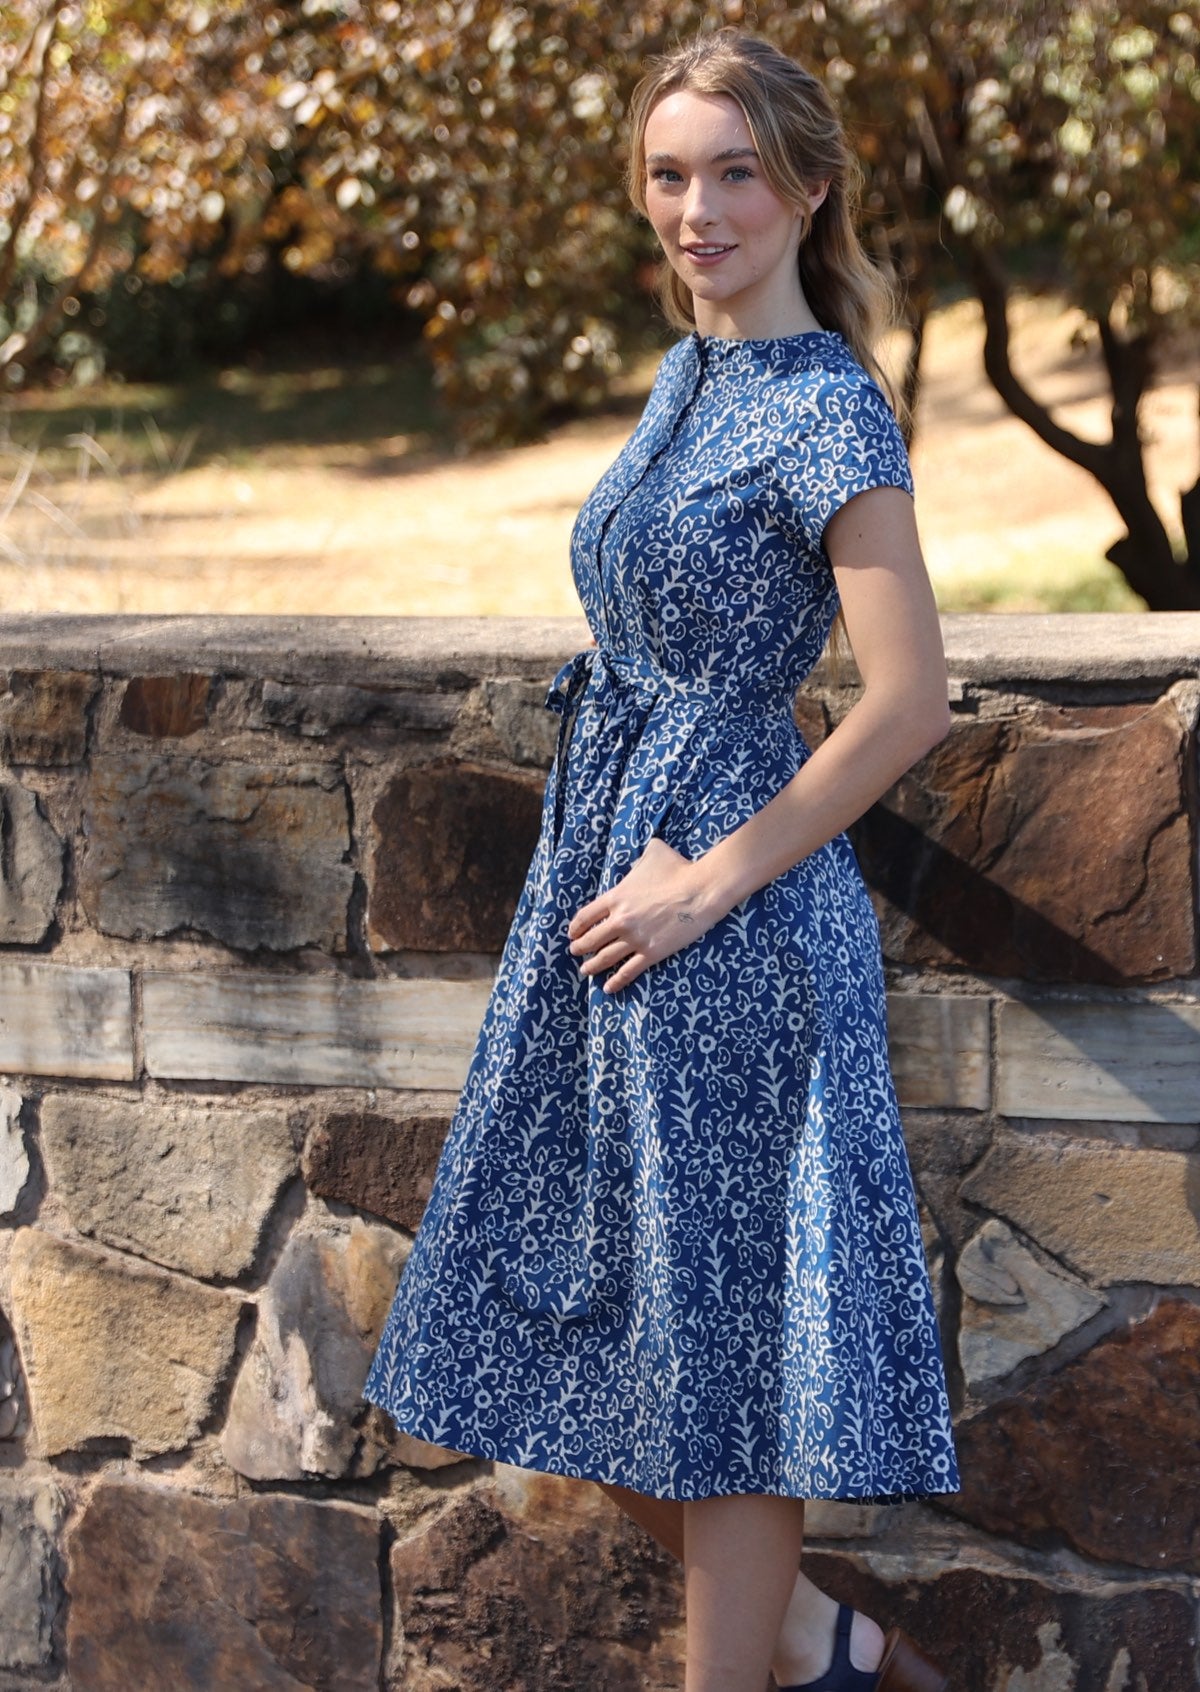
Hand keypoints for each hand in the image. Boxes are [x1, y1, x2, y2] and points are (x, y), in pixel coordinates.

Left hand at [567, 836, 722, 993]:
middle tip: (575, 952)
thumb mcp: (652, 854)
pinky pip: (629, 971)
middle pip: (591, 940)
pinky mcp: (652, 952)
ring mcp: (635, 938)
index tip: (572, 933)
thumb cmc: (679, 869)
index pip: (586, 916)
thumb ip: (637, 861)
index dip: (576, 927)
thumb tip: (636, 864)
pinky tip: (608, 988)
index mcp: (616, 897)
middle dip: (579, 948)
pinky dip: (616, 981)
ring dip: (592, 966)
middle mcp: (620, 920)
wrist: (701, 890)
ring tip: (585, 971)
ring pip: (606, 958)